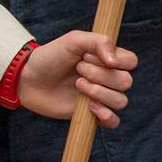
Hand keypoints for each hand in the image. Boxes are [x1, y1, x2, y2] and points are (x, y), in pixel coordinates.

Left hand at [19, 31, 137, 126]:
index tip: (89, 56)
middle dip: (101, 75)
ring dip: (99, 92)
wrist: (29, 78)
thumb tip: (115, 61)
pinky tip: (91, 108)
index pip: (131, 61)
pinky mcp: (92, 114)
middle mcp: (108, 78)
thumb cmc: (51, 57)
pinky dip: (106, 116)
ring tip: (77, 85)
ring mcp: (101, 97)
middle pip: (126, 81)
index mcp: (107, 59)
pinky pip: (113, 122)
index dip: (115, 60)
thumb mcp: (73, 40)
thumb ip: (99, 41)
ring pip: (121, 101)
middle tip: (78, 70)